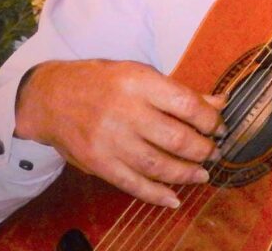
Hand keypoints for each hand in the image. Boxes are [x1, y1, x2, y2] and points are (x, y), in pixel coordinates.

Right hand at [14, 59, 224, 207]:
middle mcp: (125, 111)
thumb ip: (180, 91)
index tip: (219, 127)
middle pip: (175, 138)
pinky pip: (132, 184)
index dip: (210, 119)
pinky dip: (156, 194)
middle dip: (203, 149)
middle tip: (213, 152)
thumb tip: (220, 103)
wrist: (51, 98)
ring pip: (157, 165)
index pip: (186, 104)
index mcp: (139, 83)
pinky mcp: (98, 163)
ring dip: (186, 173)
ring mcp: (110, 140)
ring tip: (202, 173)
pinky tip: (174, 197)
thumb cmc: (103, 82)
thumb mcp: (141, 74)